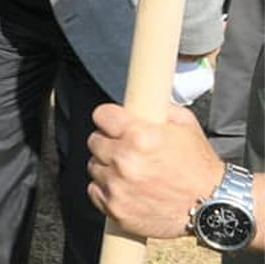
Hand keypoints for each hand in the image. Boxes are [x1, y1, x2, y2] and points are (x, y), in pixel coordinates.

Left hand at [86, 102, 222, 239]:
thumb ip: (159, 108)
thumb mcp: (186, 125)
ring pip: (94, 166)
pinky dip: (107, 189)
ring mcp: (118, 187)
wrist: (213, 207)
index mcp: (139, 136)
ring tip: (133, 172)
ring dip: (108, 167)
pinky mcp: (115, 209)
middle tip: (129, 150)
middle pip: (94, 141)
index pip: (102, 115)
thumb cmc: (200, 168)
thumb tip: (142, 100)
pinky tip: (127, 188)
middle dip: (110, 142)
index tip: (115, 123)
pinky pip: (95, 191)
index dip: (110, 118)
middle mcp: (125, 161)